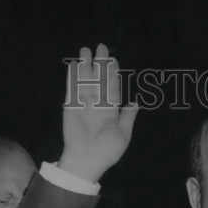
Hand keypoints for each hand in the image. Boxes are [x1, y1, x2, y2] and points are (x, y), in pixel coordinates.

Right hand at [59, 43, 138, 182]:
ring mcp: (84, 105)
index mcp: (110, 111)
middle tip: (102, 46)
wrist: (87, 160)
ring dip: (86, 65)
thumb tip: (136, 102)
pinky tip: (74, 64)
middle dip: (101, 63)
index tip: (114, 60)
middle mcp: (97, 105)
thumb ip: (128, 117)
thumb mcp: (123, 135)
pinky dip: (73, 76)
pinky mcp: (71, 106)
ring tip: (86, 49)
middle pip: (100, 79)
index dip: (113, 74)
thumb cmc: (107, 151)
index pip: (113, 88)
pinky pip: (72, 88)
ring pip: (86, 80)